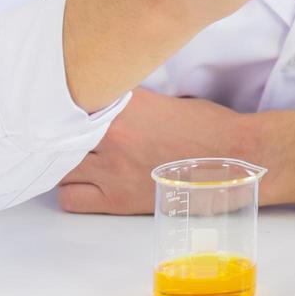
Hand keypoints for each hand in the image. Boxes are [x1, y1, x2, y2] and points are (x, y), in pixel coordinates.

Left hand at [56, 90, 294, 213]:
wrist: (235, 159)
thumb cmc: (210, 127)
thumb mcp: (167, 99)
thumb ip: (133, 102)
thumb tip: (114, 104)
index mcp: (127, 101)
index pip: (77, 96)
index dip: (69, 103)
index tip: (68, 105)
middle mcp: (113, 132)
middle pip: (61, 132)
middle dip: (65, 134)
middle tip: (74, 136)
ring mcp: (111, 167)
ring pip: (59, 166)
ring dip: (66, 162)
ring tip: (82, 161)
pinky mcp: (117, 199)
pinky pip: (70, 198)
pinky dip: (72, 191)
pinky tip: (88, 184)